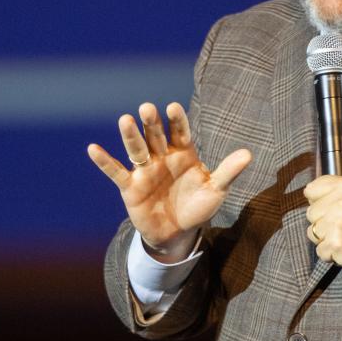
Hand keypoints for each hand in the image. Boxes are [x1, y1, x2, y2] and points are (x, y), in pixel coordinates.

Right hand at [88, 102, 251, 262]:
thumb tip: (248, 154)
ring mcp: (145, 170)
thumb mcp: (216, 190)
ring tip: (125, 119)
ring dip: (130, 136)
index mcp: (183, 153)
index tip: (173, 107)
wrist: (177, 232)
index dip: (177, 121)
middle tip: (148, 108)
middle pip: (155, 136)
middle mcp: (162, 156)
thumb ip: (228, 171)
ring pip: (136, 149)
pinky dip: (104, 161)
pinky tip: (93, 148)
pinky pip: (116, 172)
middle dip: (151, 123)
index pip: (180, 132)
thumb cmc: (197, 206)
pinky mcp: (130, 186)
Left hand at [303, 175, 341, 278]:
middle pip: (310, 213)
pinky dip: (331, 254)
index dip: (319, 201)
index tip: (331, 208)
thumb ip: (336, 190)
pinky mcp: (336, 244)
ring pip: (313, 232)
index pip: (311, 190)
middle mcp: (340, 201)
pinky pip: (320, 250)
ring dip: (326, 239)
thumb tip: (309, 192)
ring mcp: (337, 223)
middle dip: (323, 222)